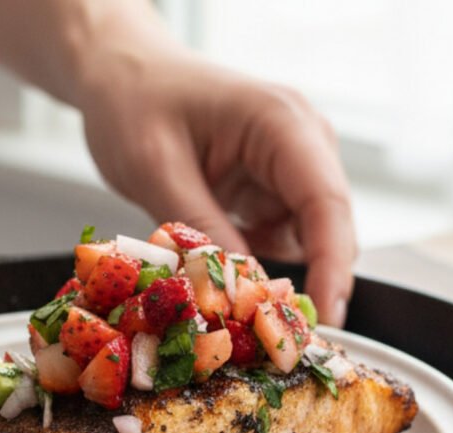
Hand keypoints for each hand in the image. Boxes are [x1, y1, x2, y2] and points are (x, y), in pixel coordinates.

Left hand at [77, 45, 354, 326]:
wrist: (120, 78)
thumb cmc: (134, 104)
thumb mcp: (156, 169)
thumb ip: (199, 227)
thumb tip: (238, 290)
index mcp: (280, 122)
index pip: (326, 202)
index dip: (331, 267)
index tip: (321, 318)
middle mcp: (298, 143)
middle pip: (327, 227)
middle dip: (307, 281)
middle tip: (272, 334)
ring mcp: (285, 167)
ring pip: (302, 240)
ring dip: (273, 277)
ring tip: (232, 311)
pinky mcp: (266, 188)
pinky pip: (273, 239)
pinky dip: (252, 266)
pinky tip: (220, 284)